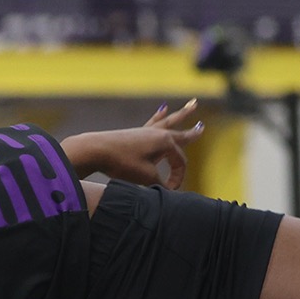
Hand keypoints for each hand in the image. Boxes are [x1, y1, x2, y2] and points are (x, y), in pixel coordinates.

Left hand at [67, 102, 204, 188]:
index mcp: (165, 142)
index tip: (169, 191)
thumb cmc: (122, 163)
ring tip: (193, 104)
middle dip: (192, 132)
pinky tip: (163, 108)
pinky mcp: (136, 133)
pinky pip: (153, 122)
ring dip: (181, 115)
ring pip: (169, 122)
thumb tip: (168, 194)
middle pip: (180, 135)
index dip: (177, 179)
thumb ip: (161, 184)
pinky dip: (159, 116)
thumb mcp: (146, 177)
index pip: (180, 162)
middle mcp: (159, 134)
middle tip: (202, 127)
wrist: (97, 150)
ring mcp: (147, 131)